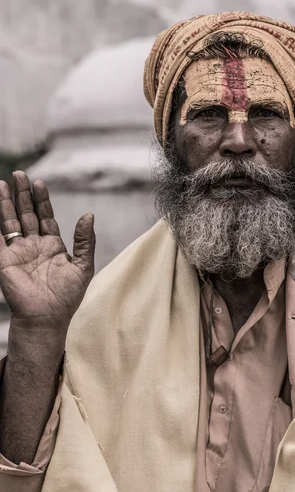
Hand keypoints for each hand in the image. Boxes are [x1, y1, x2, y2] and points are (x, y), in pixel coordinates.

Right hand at [0, 171, 94, 329]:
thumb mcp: (83, 266)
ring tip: (4, 183)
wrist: (47, 317)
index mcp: (52, 246)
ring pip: (10, 221)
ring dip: (6, 203)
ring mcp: (18, 252)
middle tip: (20, 174)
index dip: (42, 201)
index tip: (39, 183)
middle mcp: (34, 246)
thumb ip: (85, 240)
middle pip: (27, 214)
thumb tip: (89, 215)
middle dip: (23, 195)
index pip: (46, 217)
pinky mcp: (4, 260)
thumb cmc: (67, 297)